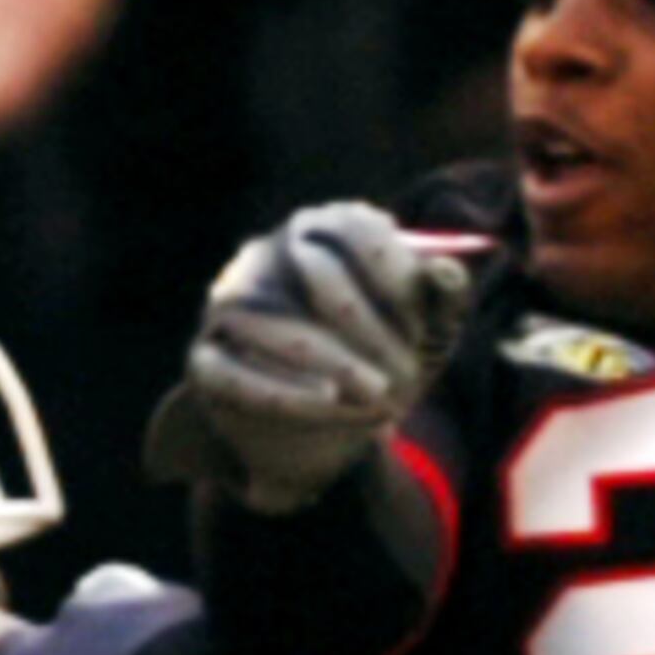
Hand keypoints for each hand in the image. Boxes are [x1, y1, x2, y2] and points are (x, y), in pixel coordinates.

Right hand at [148, 203, 480, 514]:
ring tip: (377, 397)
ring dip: (331, 361)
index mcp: (319, 229)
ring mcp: (228, 306)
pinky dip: (286, 393)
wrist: (331, 427)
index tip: (424, 327)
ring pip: (270, 323)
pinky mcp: (205, 361)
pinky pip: (234, 375)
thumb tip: (449, 273)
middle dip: (367, 326)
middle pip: (313, 269)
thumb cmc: (381, 358)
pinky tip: (328, 404)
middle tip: (407, 378)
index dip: (394, 275)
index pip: (353, 227)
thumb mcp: (424, 332)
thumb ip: (443, 298)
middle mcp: (265, 255)